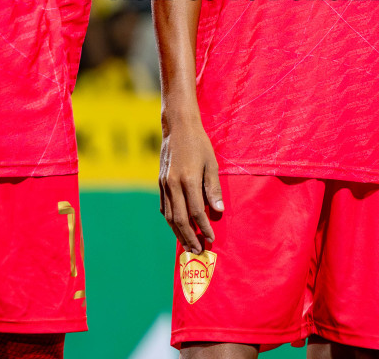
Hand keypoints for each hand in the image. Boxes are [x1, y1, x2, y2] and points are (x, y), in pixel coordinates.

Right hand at [159, 118, 222, 253]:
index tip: (211, 239)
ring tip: (187, 245)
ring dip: (178, 233)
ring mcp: (164, 184)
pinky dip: (171, 220)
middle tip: (197, 250)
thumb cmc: (199, 144)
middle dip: (189, 237)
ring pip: (170, 216)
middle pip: (180, 219)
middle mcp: (173, 185)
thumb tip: (218, 211)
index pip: (196, 212)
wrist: (178, 127)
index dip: (204, 228)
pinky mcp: (160, 183)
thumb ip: (214, 189)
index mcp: (188, 180)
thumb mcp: (212, 164)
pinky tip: (177, 227)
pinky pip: (165, 207)